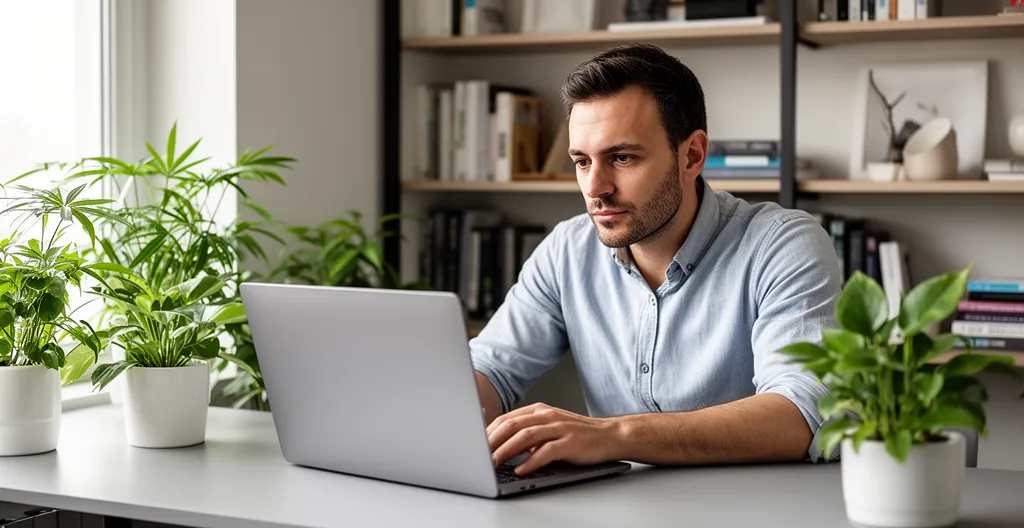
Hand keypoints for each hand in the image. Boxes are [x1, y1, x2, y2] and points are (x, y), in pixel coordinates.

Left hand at [487, 402, 622, 474]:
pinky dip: (531, 461)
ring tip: (494, 463)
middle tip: (479, 456)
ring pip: (525, 436)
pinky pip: (546, 451)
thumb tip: (500, 445)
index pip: (506, 419)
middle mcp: (547, 415)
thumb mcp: (548, 428)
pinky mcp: (570, 442)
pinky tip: (521, 470)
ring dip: (506, 451)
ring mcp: (559, 427)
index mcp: (538, 410)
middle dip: (492, 442)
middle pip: (512, 425)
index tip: (475, 446)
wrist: (609, 435)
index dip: (488, 432)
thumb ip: (527, 432)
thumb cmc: (577, 434)